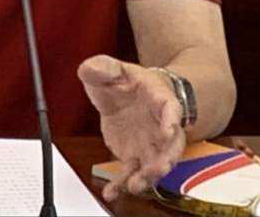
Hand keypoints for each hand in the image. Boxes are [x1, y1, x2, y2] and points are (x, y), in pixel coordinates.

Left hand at [78, 54, 183, 200]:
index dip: (171, 120)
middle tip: (157, 169)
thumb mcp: (115, 69)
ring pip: (154, 164)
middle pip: (169, 146)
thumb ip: (102, 67)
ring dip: (147, 177)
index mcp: (159, 99)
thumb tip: (89, 67)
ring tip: (135, 185)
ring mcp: (149, 145)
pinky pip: (130, 173)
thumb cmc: (131, 83)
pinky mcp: (134, 156)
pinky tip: (112, 192)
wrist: (134, 95)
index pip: (171, 109)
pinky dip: (122, 184)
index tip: (168, 130)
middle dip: (164, 159)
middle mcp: (160, 126)